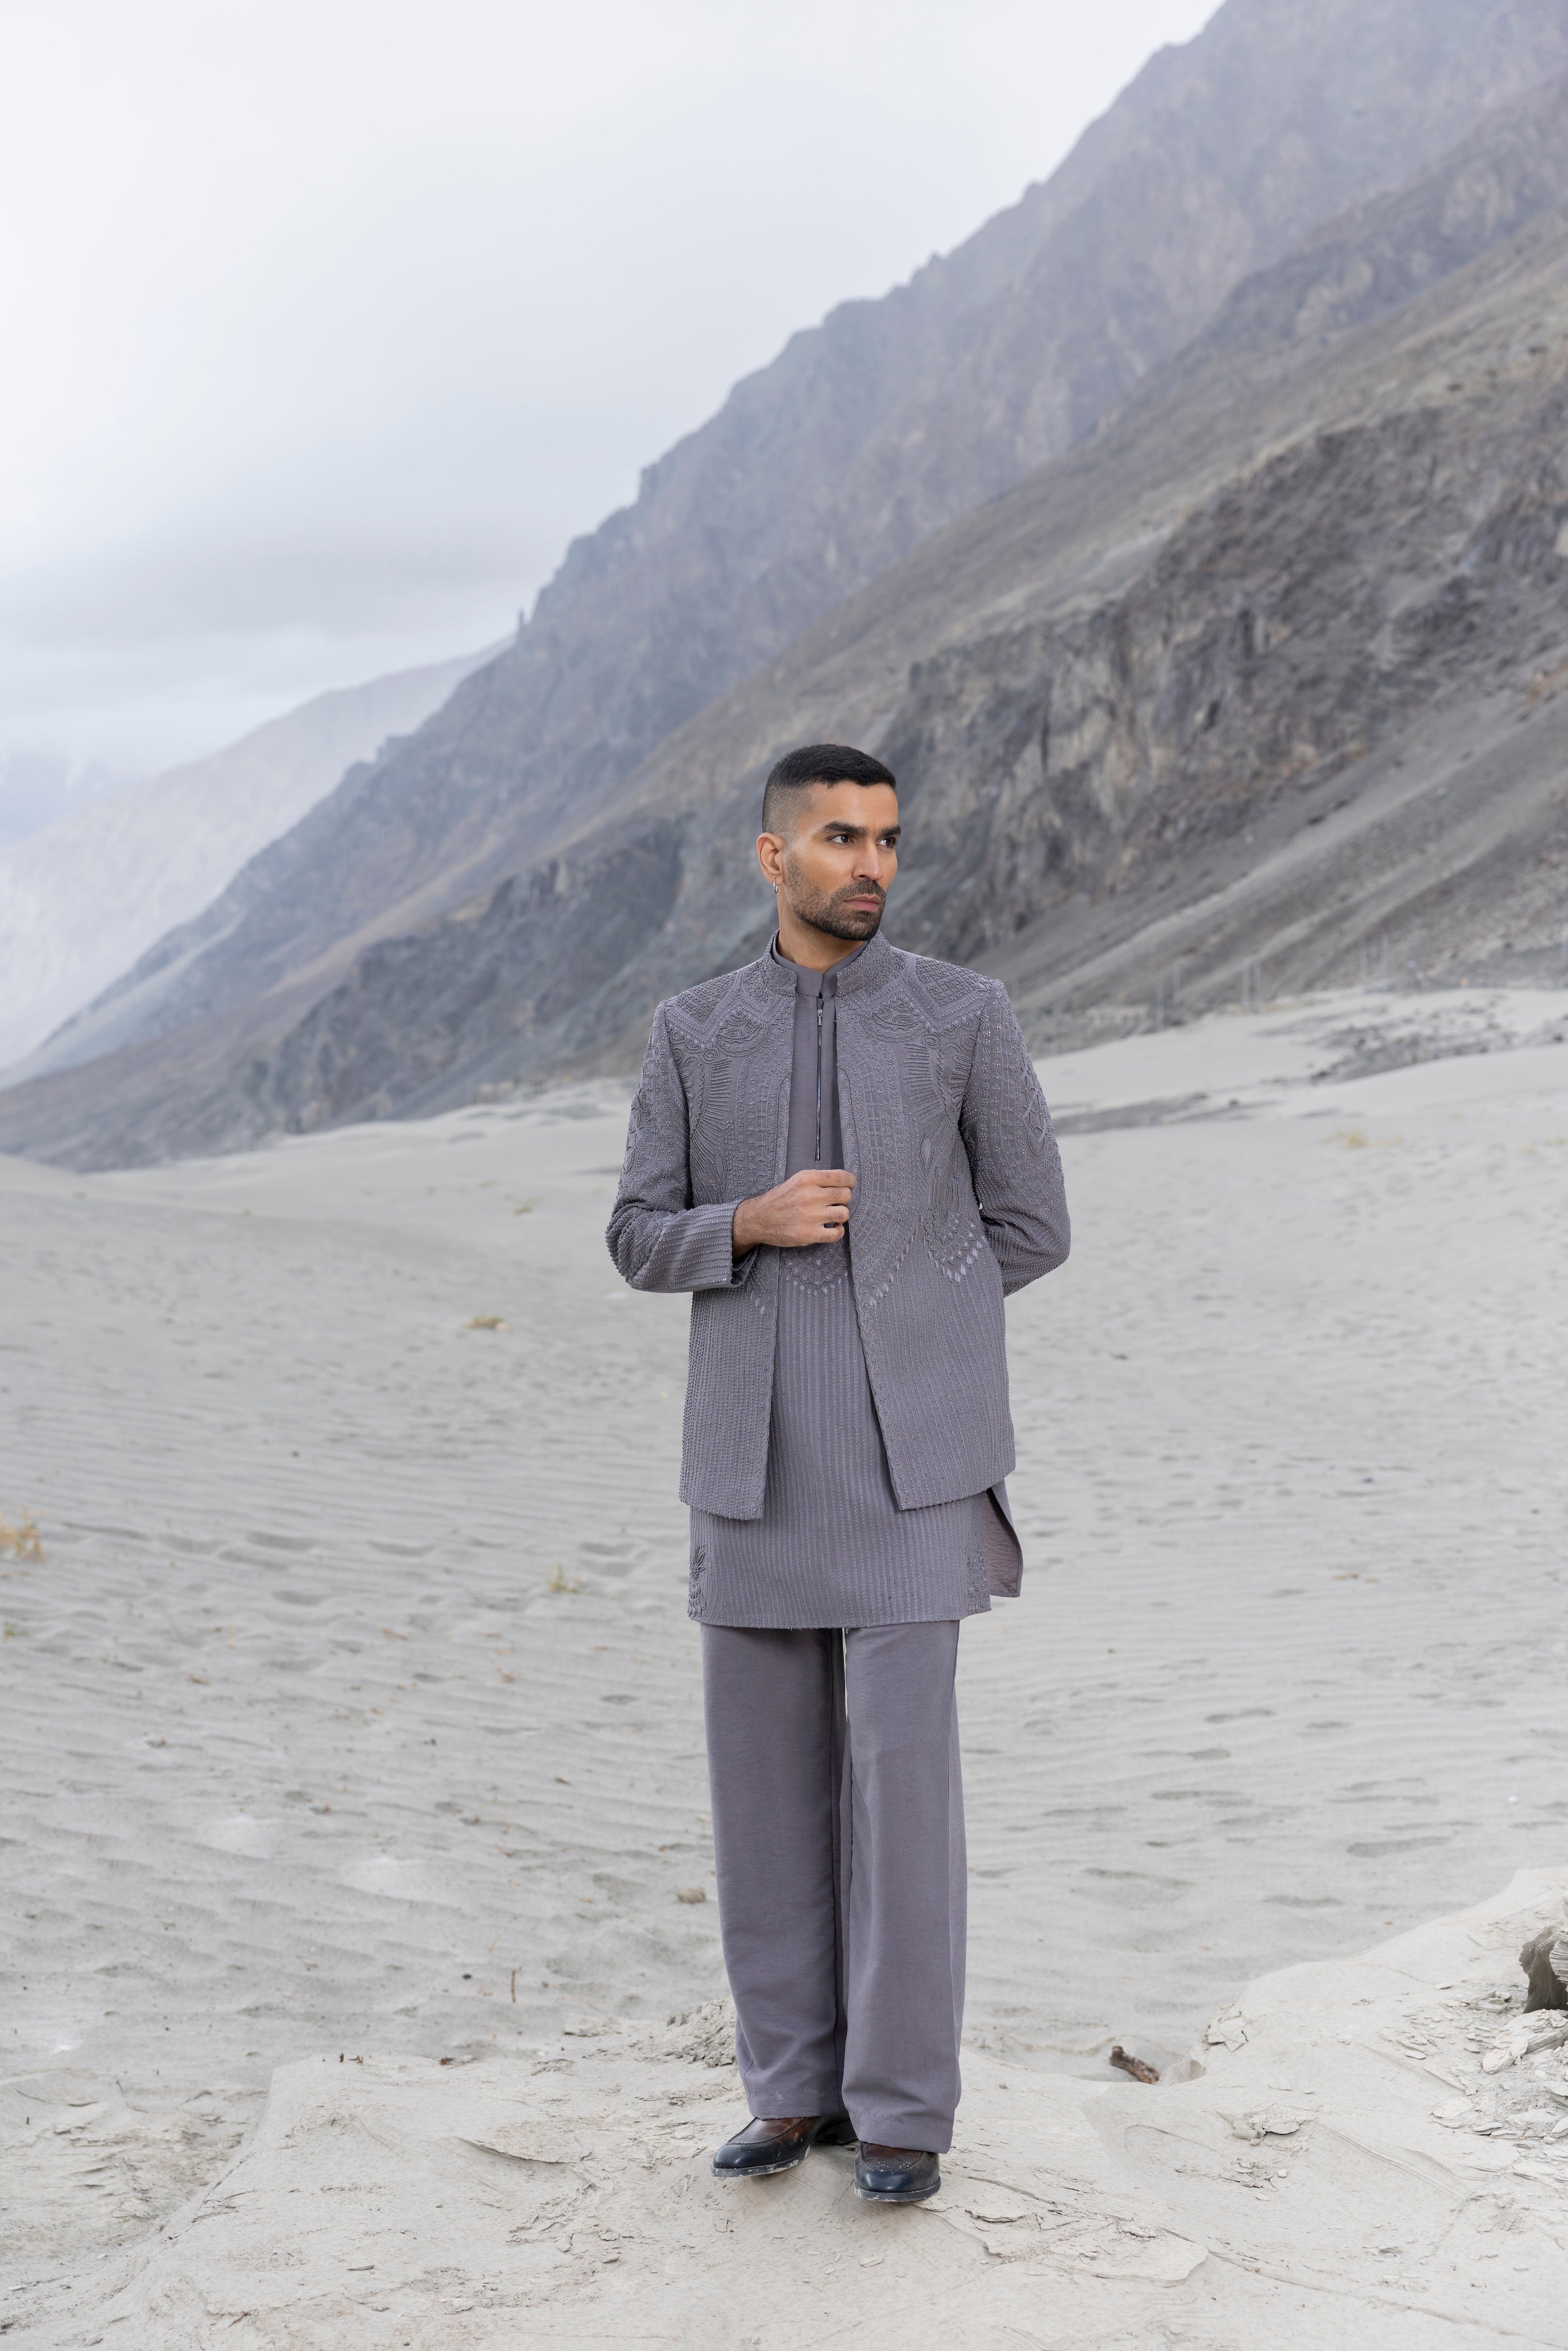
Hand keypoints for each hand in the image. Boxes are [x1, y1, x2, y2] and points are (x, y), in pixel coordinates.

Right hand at [733, 1169, 855, 1252]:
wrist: (758, 1219)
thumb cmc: (779, 1199)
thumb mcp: (796, 1180)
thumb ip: (818, 1180)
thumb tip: (844, 1184)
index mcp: (807, 1179)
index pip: (841, 1177)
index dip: (850, 1181)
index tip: (850, 1185)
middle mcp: (810, 1195)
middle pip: (846, 1195)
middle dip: (844, 1199)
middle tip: (836, 1202)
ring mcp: (811, 1216)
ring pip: (844, 1214)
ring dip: (841, 1215)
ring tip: (833, 1216)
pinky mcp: (810, 1234)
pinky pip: (837, 1233)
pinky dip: (838, 1231)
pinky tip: (832, 1228)